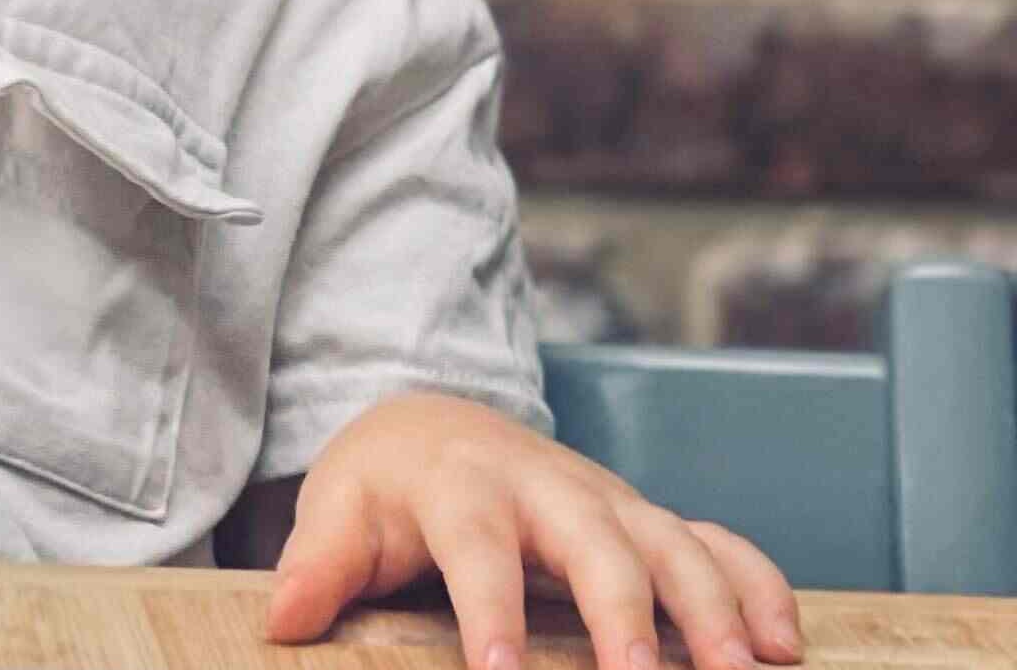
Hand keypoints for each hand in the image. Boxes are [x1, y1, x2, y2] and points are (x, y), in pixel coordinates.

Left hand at [266, 392, 805, 669]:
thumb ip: (316, 567)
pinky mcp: (648, 520)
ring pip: (673, 541)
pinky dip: (759, 586)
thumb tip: (281, 621)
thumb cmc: (387, 484)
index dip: (489, 612)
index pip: (476, 547)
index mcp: (461, 484)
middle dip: (625, 610)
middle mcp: (547, 486)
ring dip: (714, 606)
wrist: (432, 421)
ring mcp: (607, 501)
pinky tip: (786, 647)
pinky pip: (719, 543)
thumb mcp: (339, 513)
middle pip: (593, 540)